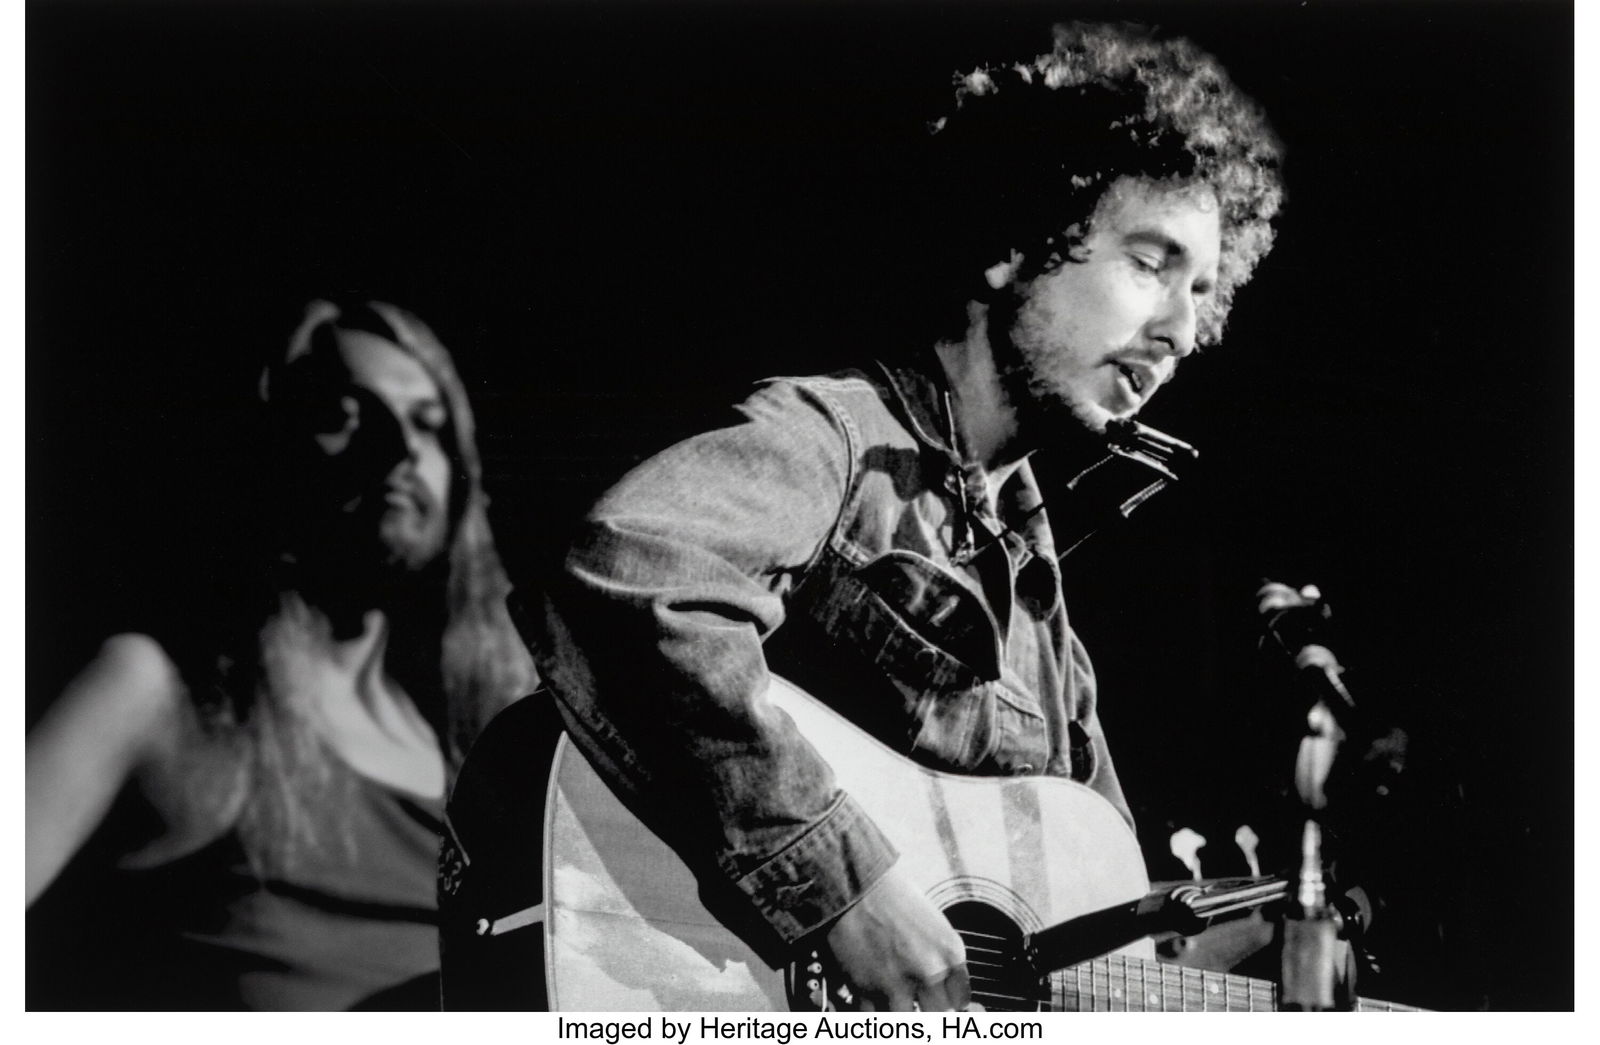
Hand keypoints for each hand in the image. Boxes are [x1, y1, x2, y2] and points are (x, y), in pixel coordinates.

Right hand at [822, 861, 970, 1010]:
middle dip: (929, 1009)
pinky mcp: (867, 989)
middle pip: (940, 1014)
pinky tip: (873, 1000)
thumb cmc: (892, 895)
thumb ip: (941, 956)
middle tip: (918, 1002)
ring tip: (894, 1000)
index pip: (962, 998)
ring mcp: (898, 984)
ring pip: (908, 1021)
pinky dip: (873, 1012)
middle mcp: (930, 971)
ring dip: (901, 1012)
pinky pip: (875, 1017)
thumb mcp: (933, 923)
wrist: (855, 884)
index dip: (950, 1000)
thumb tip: (942, 984)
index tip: (942, 1000)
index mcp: (950, 952)